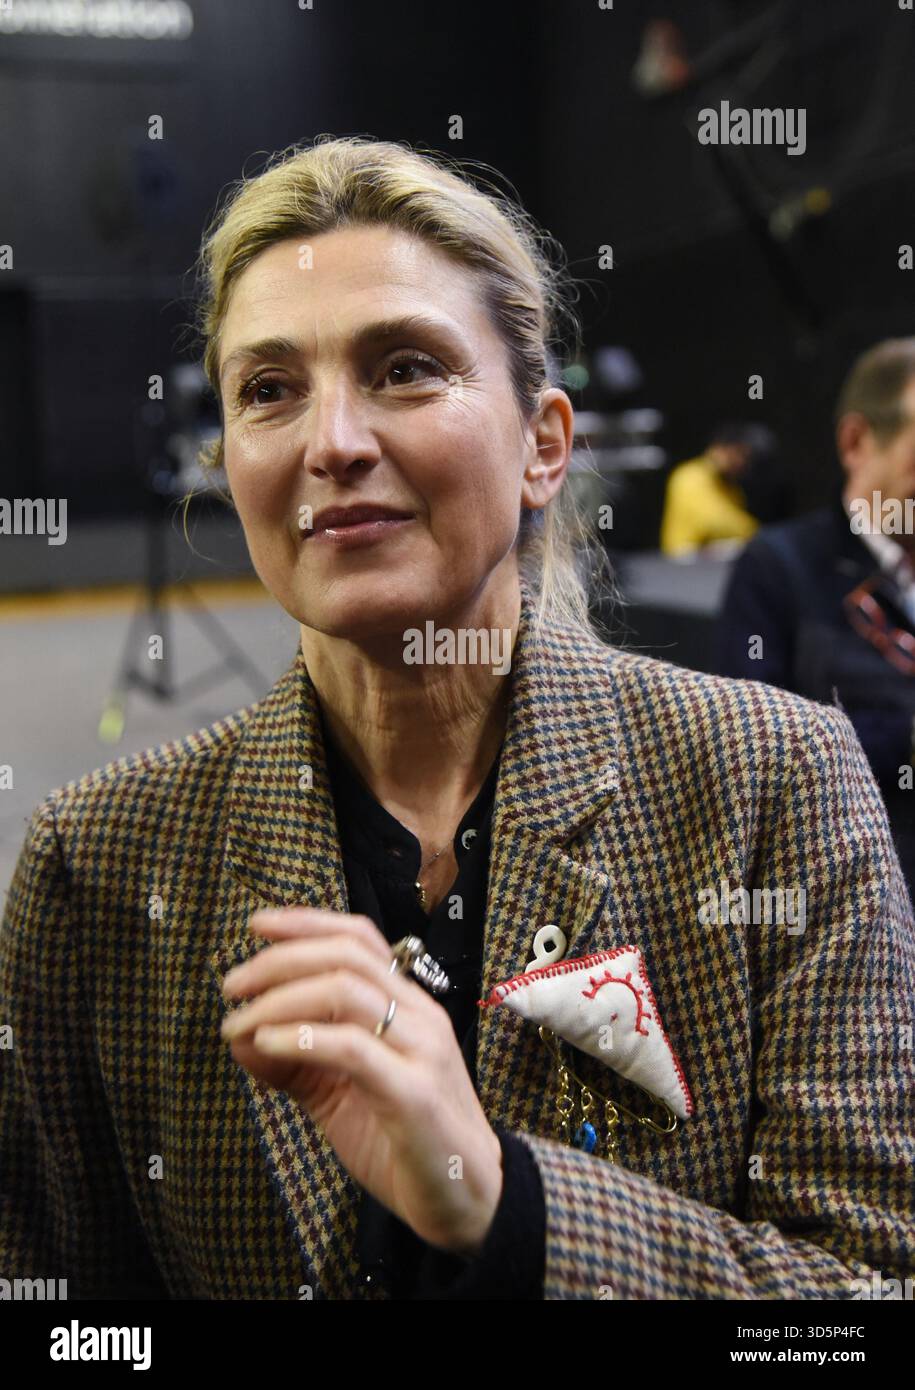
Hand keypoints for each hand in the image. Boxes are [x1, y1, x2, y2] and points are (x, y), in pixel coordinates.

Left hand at [220, 906, 502, 1255]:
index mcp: (407, 1007)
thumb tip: (239, 1036)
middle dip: (279, 961)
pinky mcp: (414, 1094)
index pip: (360, 939)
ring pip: (347, 991)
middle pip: (346, 956)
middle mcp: (419, 1016)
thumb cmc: (403, 1141)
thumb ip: (295, 1061)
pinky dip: (302, 1038)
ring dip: (279, 999)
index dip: (308, 923)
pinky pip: (354, 1049)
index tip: (256, 926)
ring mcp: (422, 1051)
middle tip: (232, 985)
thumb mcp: (338, 1095)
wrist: (468, 1201)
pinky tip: (266, 1045)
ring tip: (239, 1022)